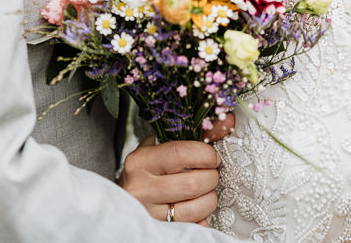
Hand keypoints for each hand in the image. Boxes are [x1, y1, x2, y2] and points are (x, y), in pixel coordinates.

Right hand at [119, 116, 234, 225]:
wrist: (122, 203)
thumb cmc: (147, 171)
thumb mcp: (159, 148)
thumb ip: (192, 133)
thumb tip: (228, 120)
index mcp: (140, 162)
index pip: (179, 153)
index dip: (204, 154)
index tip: (212, 156)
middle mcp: (142, 189)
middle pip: (192, 184)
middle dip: (211, 177)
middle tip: (211, 173)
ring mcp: (150, 214)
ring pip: (195, 209)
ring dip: (210, 198)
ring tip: (206, 190)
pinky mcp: (159, 232)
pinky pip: (193, 227)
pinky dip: (202, 217)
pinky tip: (196, 207)